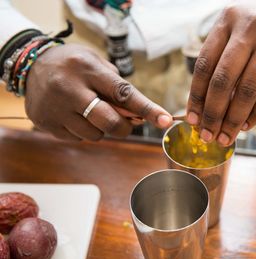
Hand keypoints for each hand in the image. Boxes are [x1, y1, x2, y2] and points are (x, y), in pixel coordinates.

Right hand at [25, 44, 171, 140]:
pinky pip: (78, 138)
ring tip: (91, 111)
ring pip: (95, 135)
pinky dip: (83, 131)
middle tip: (125, 123)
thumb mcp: (96, 63)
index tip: (166, 120)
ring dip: (101, 128)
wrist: (31, 64)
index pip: (124, 94)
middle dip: (124, 127)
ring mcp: (55, 108)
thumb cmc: (73, 64)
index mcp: (87, 69)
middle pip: (110, 122)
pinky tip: (75, 116)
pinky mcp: (45, 123)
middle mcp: (69, 89)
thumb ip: (117, 87)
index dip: (147, 109)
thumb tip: (138, 115)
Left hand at [187, 0, 255, 145]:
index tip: (192, 118)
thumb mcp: (239, 22)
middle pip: (222, 81)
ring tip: (225, 137)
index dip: (196, 96)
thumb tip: (208, 96)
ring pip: (246, 90)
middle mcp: (247, 30)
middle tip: (206, 135)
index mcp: (227, 20)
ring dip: (234, 119)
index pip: (205, 65)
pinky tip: (247, 125)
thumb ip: (223, 50)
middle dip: (212, 114)